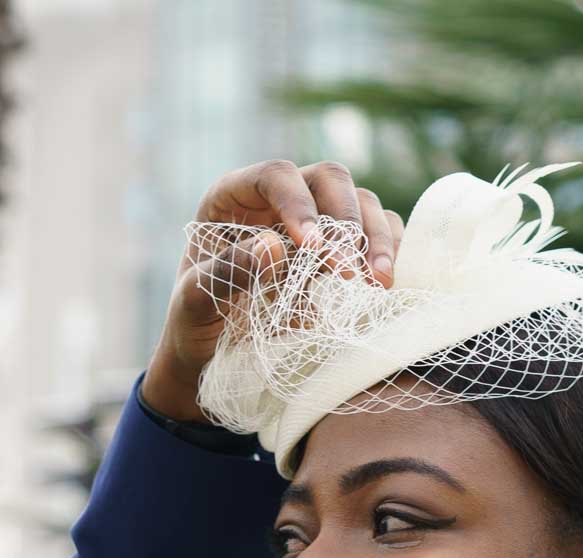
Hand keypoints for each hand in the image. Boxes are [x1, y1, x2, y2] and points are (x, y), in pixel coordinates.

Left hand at [141, 159, 405, 422]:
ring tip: (377, 282)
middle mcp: (276, 200)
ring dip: (375, 238)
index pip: (274, 175)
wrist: (212, 357)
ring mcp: (313, 221)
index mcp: (231, 198)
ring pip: (361, 202)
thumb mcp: (193, 306)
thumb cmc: (194, 326)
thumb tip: (274, 244)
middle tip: (349, 271)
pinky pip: (377, 232)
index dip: (297, 203)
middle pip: (328, 179)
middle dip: (346, 220)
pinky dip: (389, 252)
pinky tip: (385, 284)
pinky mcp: (339, 249)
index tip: (313, 247)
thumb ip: (226, 273)